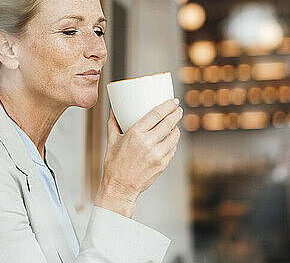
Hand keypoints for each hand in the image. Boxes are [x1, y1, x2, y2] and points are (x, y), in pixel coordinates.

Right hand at [94, 98, 181, 217]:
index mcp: (135, 134)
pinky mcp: (162, 164)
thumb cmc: (114, 164)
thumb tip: (113, 109)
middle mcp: (148, 143)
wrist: (120, 187)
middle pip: (169, 123)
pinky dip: (173, 141)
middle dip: (176, 113)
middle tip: (178, 109)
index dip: (167, 106)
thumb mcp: (111, 141)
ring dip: (176, 127)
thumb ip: (113, 123)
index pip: (156, 114)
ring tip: (175, 124)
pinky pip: (172, 148)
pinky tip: (170, 139)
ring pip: (174, 136)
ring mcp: (157, 155)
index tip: (172, 101)